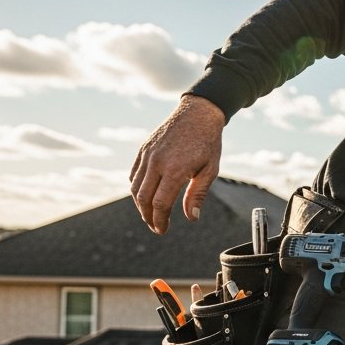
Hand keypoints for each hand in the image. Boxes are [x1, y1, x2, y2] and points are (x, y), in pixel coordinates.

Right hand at [130, 95, 225, 234]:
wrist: (198, 114)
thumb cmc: (208, 143)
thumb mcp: (210, 170)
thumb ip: (197, 195)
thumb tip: (191, 218)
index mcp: (175, 170)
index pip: (160, 204)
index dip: (160, 220)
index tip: (162, 230)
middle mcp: (157, 162)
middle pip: (143, 198)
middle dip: (148, 216)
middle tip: (156, 226)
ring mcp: (148, 154)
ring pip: (135, 187)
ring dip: (140, 205)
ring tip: (150, 214)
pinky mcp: (143, 149)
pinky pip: (134, 174)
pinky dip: (137, 188)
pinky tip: (145, 196)